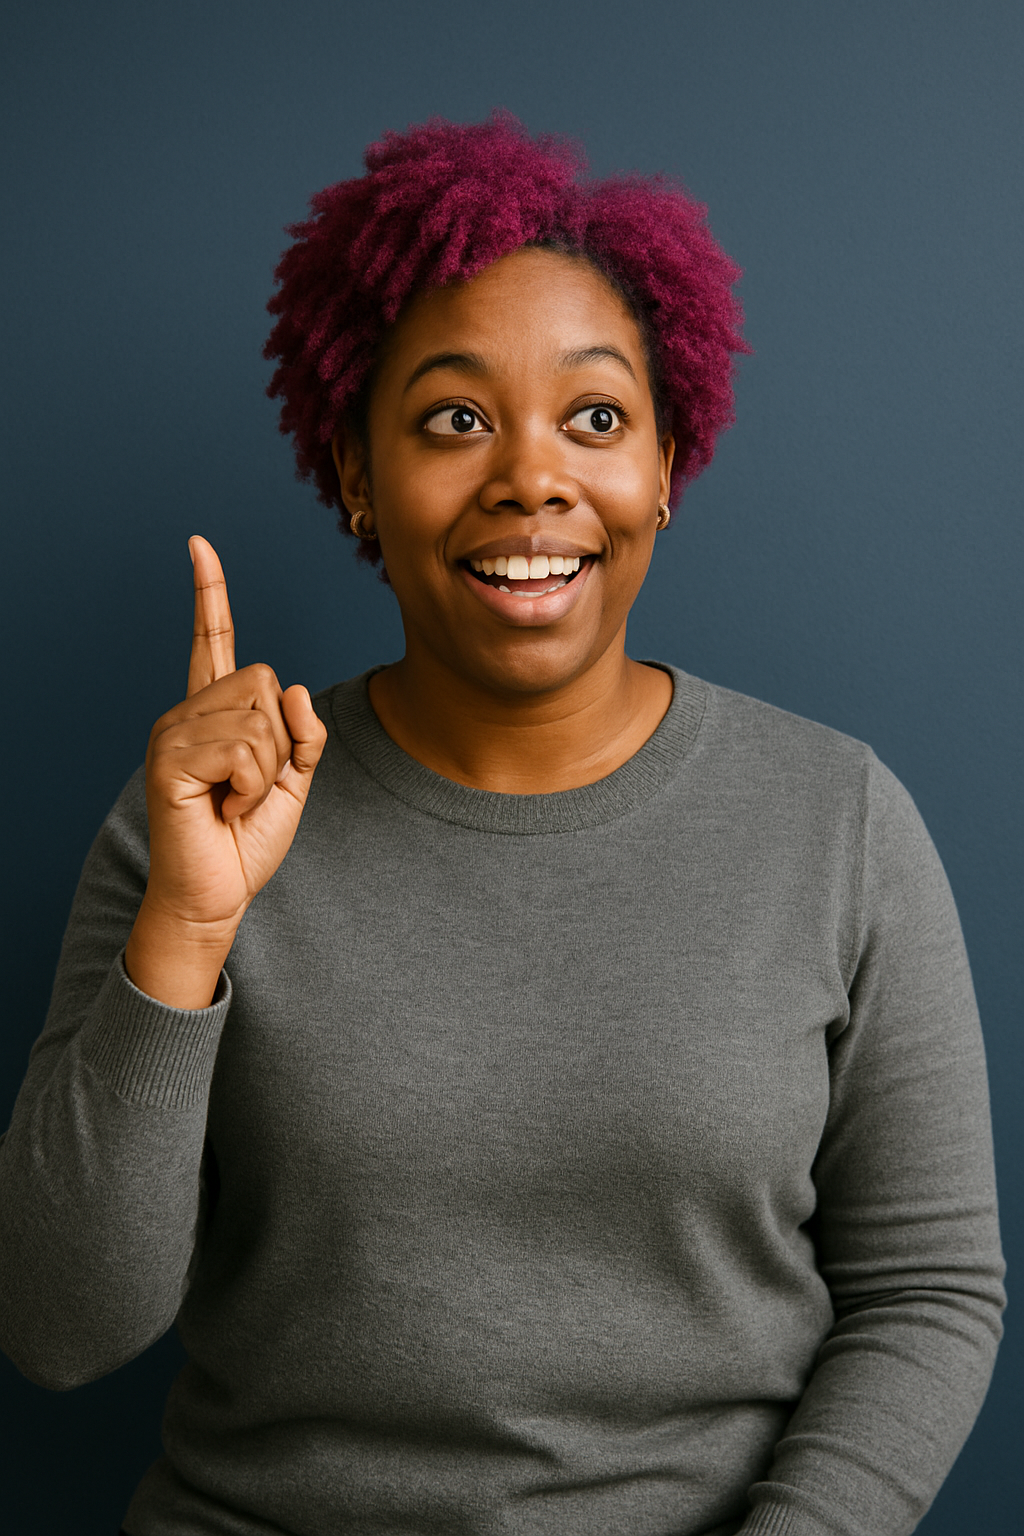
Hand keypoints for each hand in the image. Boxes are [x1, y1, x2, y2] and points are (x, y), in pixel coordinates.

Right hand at [124, 537, 327, 1006]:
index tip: (199, 544)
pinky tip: (224, 808)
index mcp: (212, 713)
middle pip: (264, 680)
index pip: (212, 641)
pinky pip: (246, 750)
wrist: (216, 895)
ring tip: (235, 801)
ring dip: (268, 772)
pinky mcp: (170, 759)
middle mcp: (186, 713)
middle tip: (251, 786)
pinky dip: (253, 787)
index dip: (209, 594)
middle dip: (282, 741)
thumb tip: (292, 687)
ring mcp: (172, 733)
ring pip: (260, 719)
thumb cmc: (246, 840)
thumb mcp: (295, 780)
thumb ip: (303, 733)